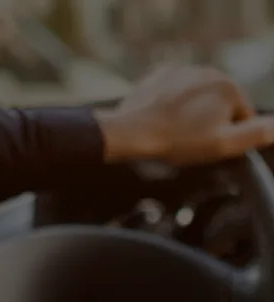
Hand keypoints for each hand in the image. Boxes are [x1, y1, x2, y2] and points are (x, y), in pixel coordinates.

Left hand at [96, 65, 273, 165]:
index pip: (241, 116)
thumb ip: (256, 134)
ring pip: (198, 97)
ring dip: (191, 111)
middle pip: (219, 104)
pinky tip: (163, 116)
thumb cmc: (178, 140)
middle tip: (189, 138)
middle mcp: (208, 71)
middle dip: (209, 121)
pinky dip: (173, 103)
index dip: (226, 134)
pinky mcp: (161, 73)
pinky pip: (176, 91)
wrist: (133, 131)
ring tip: (174, 129)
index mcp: (229, 86)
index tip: (206, 143)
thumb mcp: (223, 144)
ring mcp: (183, 70)